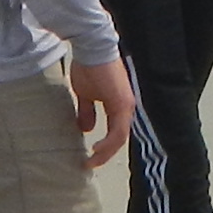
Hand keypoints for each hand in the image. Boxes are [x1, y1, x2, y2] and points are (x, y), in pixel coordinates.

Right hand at [70, 53, 135, 170]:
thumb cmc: (89, 67)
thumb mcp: (85, 94)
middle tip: (91, 164)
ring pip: (120, 138)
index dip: (105, 147)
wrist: (92, 48)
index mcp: (119, 105)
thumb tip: (86, 129)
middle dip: (105, 154)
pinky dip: (108, 143)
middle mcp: (126, 107)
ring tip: (92, 160)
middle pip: (119, 139)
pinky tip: (97, 149)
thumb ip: (87, 111)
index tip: (91, 157)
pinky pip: (118, 131)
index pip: (116, 133)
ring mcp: (126, 105)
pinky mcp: (122, 103)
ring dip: (106, 152)